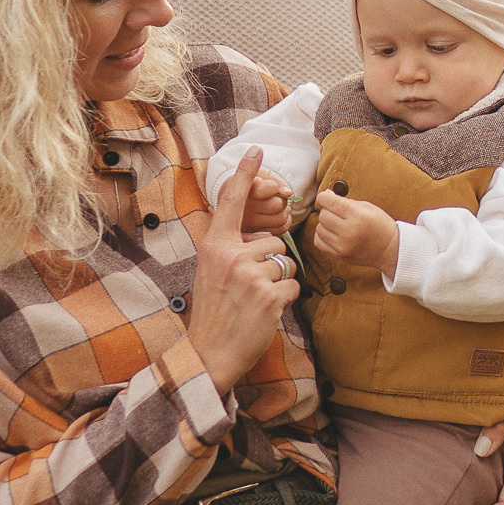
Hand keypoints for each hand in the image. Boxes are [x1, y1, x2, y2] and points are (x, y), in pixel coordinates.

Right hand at [186, 152, 302, 393]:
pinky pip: (294, 285)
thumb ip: (230, 250)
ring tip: (256, 300)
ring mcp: (250, 275)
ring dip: (280, 281)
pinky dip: (286, 299)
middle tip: (250, 288)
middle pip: (276, 241)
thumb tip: (259, 237)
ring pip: (287, 263)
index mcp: (215, 246)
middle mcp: (231, 256)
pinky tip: (266, 312)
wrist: (210, 353)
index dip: (246, 176)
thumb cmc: (215, 313)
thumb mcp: (211, 273)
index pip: (232, 203)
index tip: (256, 151)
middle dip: (272, 262)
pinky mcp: (269, 296)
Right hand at [239, 172, 294, 236]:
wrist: (226, 206)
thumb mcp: (256, 177)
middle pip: (278, 204)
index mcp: (241, 191)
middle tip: (272, 198)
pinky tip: (272, 218)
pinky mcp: (255, 236)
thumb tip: (288, 193)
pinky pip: (281, 230)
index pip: (268, 189)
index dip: (272, 186)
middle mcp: (243, 211)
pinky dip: (282, 223)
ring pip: (282, 218)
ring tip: (272, 208)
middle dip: (280, 200)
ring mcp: (249, 226)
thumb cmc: (247, 188)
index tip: (268, 186)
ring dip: (282, 212)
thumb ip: (273, 181)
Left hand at [311, 189, 399, 279]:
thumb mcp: (368, 207)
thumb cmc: (380, 225)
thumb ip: (346, 201)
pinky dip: (322, 236)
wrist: (390, 249)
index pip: (329, 202)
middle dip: (327, 210)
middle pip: (323, 215)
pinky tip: (332, 233)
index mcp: (358, 215)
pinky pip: (319, 242)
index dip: (324, 197)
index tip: (326, 197)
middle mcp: (349, 231)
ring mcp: (343, 245)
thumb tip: (326, 195)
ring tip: (337, 224)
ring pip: (319, 228)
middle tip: (337, 212)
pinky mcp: (340, 255)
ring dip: (325, 224)